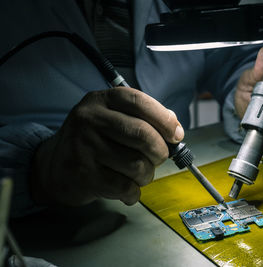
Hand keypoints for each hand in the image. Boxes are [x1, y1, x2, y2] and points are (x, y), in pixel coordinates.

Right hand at [31, 87, 183, 205]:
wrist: (54, 166)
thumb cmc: (94, 141)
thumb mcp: (112, 118)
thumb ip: (142, 118)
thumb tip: (174, 127)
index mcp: (101, 100)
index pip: (139, 102)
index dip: (164, 119)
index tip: (176, 135)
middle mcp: (89, 119)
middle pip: (142, 134)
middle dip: (160, 151)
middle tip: (159, 158)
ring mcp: (84, 147)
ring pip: (137, 164)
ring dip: (147, 175)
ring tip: (139, 174)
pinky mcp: (83, 174)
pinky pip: (125, 186)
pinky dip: (134, 192)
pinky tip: (127, 188)